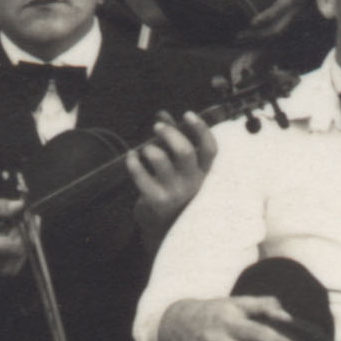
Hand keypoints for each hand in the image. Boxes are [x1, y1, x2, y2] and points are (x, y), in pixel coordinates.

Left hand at [125, 111, 218, 231]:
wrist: (163, 226)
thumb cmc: (171, 187)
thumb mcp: (178, 166)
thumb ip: (174, 139)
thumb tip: (163, 114)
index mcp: (203, 171)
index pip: (210, 149)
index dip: (201, 129)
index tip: (187, 114)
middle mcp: (193, 182)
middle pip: (185, 151)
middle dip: (170, 133)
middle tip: (157, 126)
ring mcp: (175, 192)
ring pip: (161, 161)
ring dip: (150, 148)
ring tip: (145, 149)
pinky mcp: (157, 200)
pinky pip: (141, 176)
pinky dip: (133, 162)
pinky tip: (131, 156)